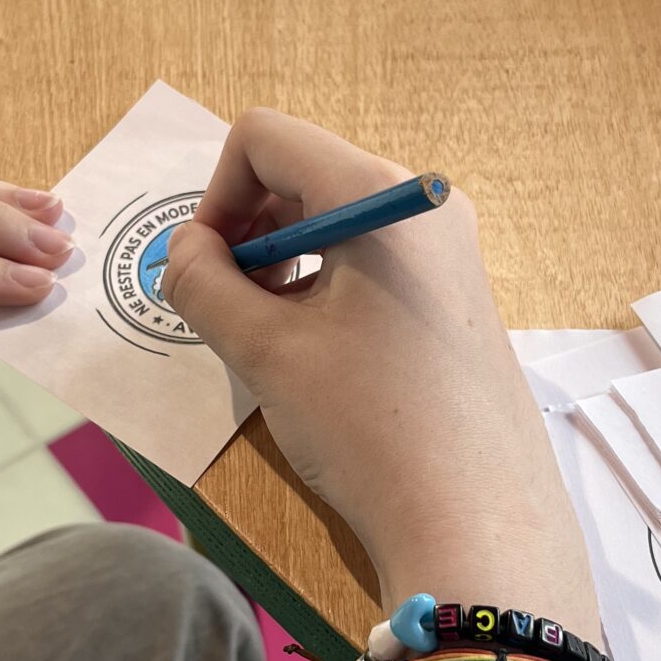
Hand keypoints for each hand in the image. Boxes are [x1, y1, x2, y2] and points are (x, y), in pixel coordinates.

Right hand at [162, 110, 598, 639]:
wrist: (474, 521)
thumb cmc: (368, 427)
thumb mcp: (266, 350)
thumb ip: (203, 284)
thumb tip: (186, 251)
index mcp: (380, 193)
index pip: (265, 138)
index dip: (215, 197)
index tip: (204, 272)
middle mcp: (424, 204)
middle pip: (303, 175)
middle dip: (247, 232)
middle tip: (226, 310)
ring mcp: (450, 250)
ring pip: (335, 221)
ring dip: (281, 264)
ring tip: (268, 339)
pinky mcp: (457, 296)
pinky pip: (372, 261)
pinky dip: (324, 287)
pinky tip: (316, 357)